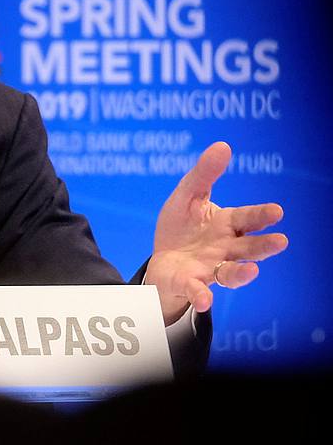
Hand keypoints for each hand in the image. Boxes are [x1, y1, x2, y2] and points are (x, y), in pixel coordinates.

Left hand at [145, 141, 287, 324]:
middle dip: (263, 245)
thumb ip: (204, 174)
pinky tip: (205, 299)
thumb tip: (223, 145)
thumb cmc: (182, 227)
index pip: (246, 219)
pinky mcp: (190, 284)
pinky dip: (202, 295)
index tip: (277, 211)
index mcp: (225, 225)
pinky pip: (197, 291)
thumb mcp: (188, 196)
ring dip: (242, 273)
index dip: (261, 215)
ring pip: (230, 273)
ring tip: (252, 270)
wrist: (163, 261)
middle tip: (280, 241)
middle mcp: (224, 249)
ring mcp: (209, 269)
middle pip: (247, 248)